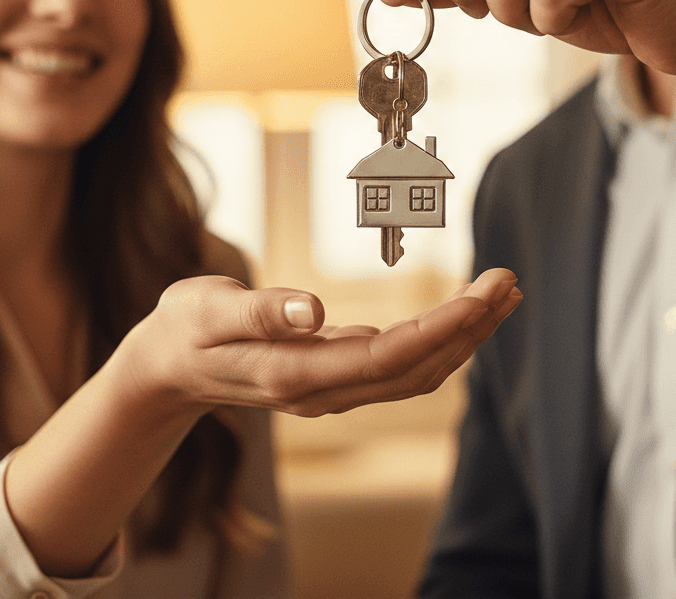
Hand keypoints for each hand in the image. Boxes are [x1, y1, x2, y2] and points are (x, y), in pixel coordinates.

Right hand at [133, 267, 521, 416]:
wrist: (166, 367)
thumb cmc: (183, 330)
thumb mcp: (206, 312)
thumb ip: (258, 313)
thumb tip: (313, 311)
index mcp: (297, 375)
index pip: (389, 358)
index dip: (442, 330)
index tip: (483, 296)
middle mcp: (324, 391)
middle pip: (416, 370)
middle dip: (469, 330)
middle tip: (509, 283)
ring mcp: (331, 388)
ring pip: (415, 372)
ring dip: (463, 337)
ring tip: (500, 296)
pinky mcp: (334, 375)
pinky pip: (399, 365)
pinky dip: (438, 339)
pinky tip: (458, 317)